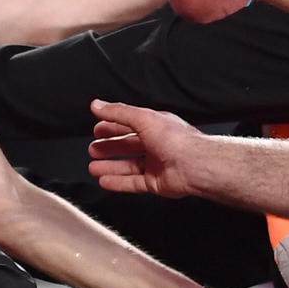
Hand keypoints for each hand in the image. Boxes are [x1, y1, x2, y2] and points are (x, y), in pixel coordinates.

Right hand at [87, 99, 202, 196]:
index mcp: (155, 126)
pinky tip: (105, 181)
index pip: (129, 125)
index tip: (97, 129)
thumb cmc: (177, 140)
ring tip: (94, 167)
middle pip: (127, 146)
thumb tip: (98, 105)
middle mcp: (156, 144)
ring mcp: (156, 164)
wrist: (195, 165)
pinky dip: (118, 182)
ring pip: (128, 166)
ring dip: (110, 166)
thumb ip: (118, 112)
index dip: (112, 126)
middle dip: (109, 147)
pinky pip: (133, 182)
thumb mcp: (143, 118)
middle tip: (93, 149)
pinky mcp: (156, 182)